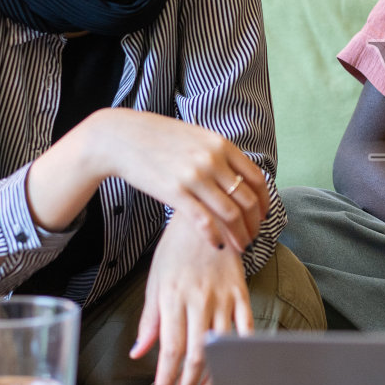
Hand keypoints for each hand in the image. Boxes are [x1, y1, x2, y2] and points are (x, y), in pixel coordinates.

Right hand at [85, 108, 269, 251]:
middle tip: (253, 237)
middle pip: (248, 200)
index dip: (264, 201)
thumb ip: (218, 153)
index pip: (256, 179)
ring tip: (240, 247)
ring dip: (240, 235)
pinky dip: (216, 237)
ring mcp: (195, 177)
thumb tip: (238, 173)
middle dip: (254, 224)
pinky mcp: (175, 192)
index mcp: (222, 145)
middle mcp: (213, 160)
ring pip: (231, 214)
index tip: (263, 216)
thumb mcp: (196, 136)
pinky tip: (217, 246)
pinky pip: (204, 221)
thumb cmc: (158, 138)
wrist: (121, 137)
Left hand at [129, 218, 253, 384]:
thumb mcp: (155, 281)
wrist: (207, 216)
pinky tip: (235, 368)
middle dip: (186, 384)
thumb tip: (138, 352)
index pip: (170, 347)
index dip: (166, 375)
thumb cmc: (176, 250)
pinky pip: (245, 326)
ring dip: (212, 376)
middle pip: (196, 352)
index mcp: (173, 297)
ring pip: (220, 345)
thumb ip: (150, 319)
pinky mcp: (241, 291)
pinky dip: (241, 350)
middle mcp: (199, 299)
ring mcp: (223, 296)